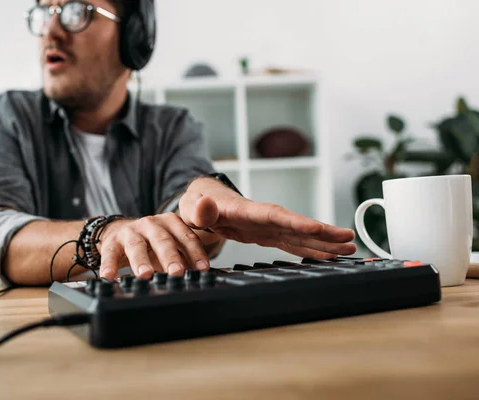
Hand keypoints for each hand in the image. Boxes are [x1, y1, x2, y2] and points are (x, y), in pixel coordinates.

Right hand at [97, 213, 208, 279]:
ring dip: (141, 261)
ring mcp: (130, 231)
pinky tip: (109, 277)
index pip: (186, 237)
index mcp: (170, 223)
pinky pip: (110, 254)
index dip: (195, 253)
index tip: (202, 269)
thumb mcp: (170, 244)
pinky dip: (109, 266)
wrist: (119, 231)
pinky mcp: (112, 242)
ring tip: (145, 275)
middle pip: (162, 240)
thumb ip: (185, 256)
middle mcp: (151, 224)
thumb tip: (201, 275)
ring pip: (136, 246)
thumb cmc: (151, 242)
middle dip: (170, 256)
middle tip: (176, 272)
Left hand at [179, 177, 356, 258]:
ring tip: (349, 249)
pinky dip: (309, 250)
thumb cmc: (196, 204)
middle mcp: (262, 217)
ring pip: (300, 235)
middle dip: (323, 232)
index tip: (319, 229)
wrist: (201, 202)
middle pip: (296, 224)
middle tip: (350, 239)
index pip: (276, 215)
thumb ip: (199, 209)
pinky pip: (291, 243)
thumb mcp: (191, 206)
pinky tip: (328, 256)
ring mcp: (267, 226)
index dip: (298, 222)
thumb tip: (206, 207)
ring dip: (323, 242)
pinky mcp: (267, 235)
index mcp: (246, 210)